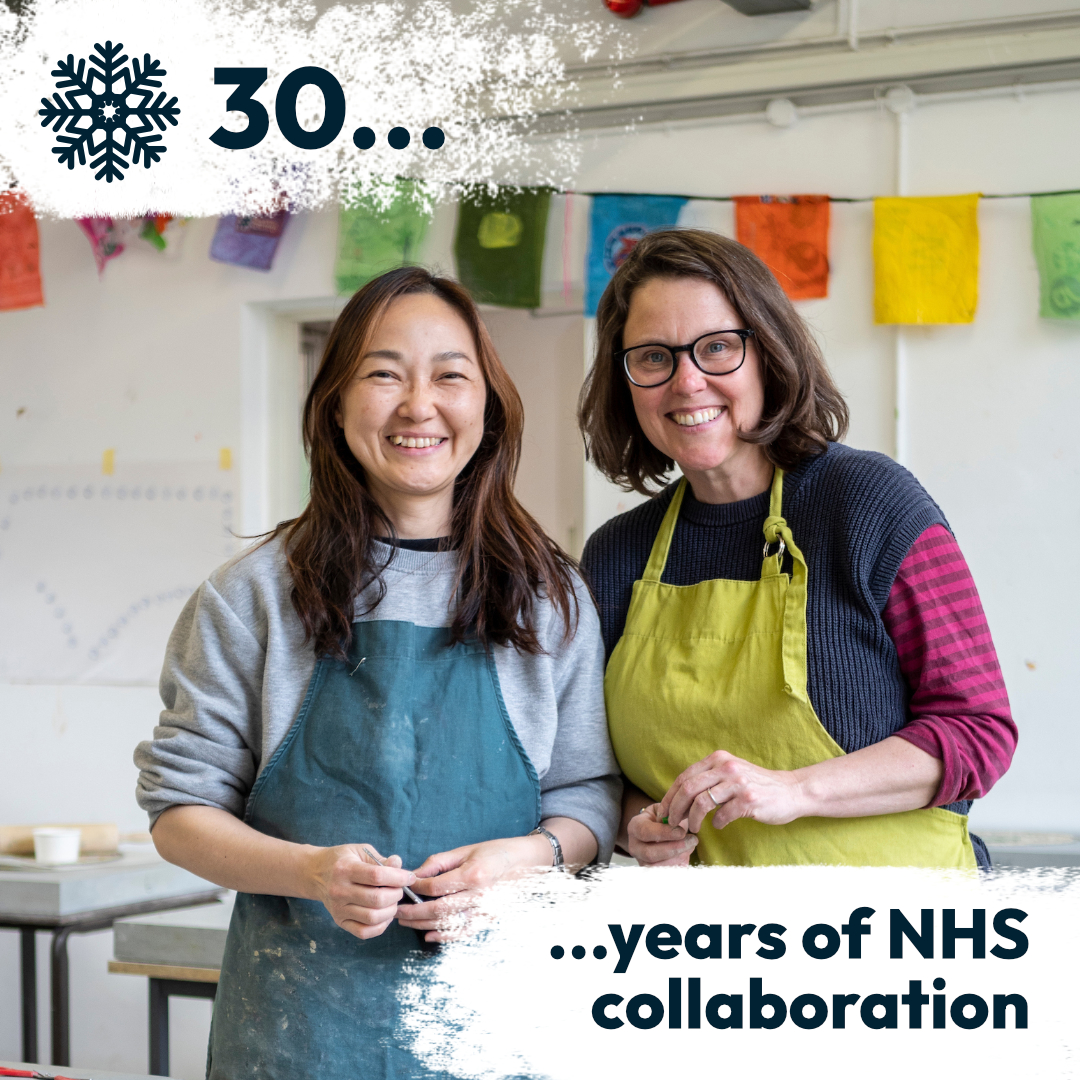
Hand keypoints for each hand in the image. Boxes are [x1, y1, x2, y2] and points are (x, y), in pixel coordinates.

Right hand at [307, 844, 416, 939]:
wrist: (315, 873)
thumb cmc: (342, 859)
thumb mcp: (360, 851)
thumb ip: (380, 859)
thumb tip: (399, 865)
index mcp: (345, 869)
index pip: (377, 876)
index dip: (398, 877)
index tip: (409, 877)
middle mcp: (339, 891)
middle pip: (377, 899)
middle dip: (396, 895)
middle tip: (400, 889)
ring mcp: (338, 909)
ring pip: (372, 917)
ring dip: (390, 911)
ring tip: (392, 901)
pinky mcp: (339, 922)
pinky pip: (364, 932)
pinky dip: (380, 926)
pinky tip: (384, 914)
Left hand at [397, 835, 550, 942]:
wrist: (522, 863)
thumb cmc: (492, 852)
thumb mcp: (465, 850)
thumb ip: (439, 863)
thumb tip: (415, 875)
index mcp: (473, 875)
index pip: (436, 887)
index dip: (417, 887)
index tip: (405, 885)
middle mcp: (479, 896)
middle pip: (439, 909)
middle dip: (413, 912)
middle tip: (396, 910)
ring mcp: (484, 911)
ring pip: (447, 924)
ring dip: (423, 925)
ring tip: (405, 921)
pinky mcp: (487, 919)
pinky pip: (463, 932)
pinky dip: (444, 937)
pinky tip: (428, 936)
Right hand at [626, 802, 698, 865]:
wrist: (657, 830)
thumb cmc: (663, 819)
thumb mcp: (665, 811)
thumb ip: (670, 813)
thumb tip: (678, 821)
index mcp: (635, 827)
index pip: (646, 832)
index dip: (664, 833)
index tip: (682, 832)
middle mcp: (634, 846)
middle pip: (650, 853)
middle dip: (674, 848)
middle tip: (692, 841)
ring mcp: (641, 861)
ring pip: (657, 867)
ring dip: (678, 858)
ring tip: (691, 847)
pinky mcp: (651, 872)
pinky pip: (665, 874)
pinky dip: (678, 866)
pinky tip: (686, 855)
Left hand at [659, 750, 804, 834]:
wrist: (791, 790)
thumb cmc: (756, 785)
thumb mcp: (730, 772)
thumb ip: (708, 779)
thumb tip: (678, 798)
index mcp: (718, 759)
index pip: (684, 777)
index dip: (670, 796)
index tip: (664, 811)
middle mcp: (726, 767)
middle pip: (688, 789)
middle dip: (676, 809)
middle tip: (673, 823)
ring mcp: (738, 783)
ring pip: (701, 803)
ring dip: (693, 820)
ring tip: (694, 828)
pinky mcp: (749, 800)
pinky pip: (722, 816)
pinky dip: (716, 824)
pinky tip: (719, 825)